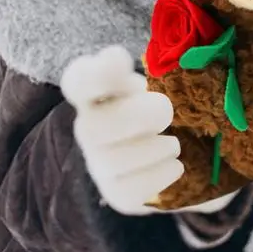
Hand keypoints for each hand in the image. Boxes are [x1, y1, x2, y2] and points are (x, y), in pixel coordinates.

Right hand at [61, 44, 182, 214]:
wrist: (163, 148)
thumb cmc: (153, 104)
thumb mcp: (151, 80)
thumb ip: (140, 70)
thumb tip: (121, 69)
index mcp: (98, 92)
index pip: (78, 81)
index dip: (92, 73)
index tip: (119, 59)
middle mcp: (90, 127)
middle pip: (95, 127)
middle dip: (138, 117)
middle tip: (165, 112)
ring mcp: (99, 163)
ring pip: (114, 163)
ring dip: (155, 149)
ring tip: (173, 144)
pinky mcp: (116, 192)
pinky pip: (132, 190)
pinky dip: (160, 176)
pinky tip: (174, 166)